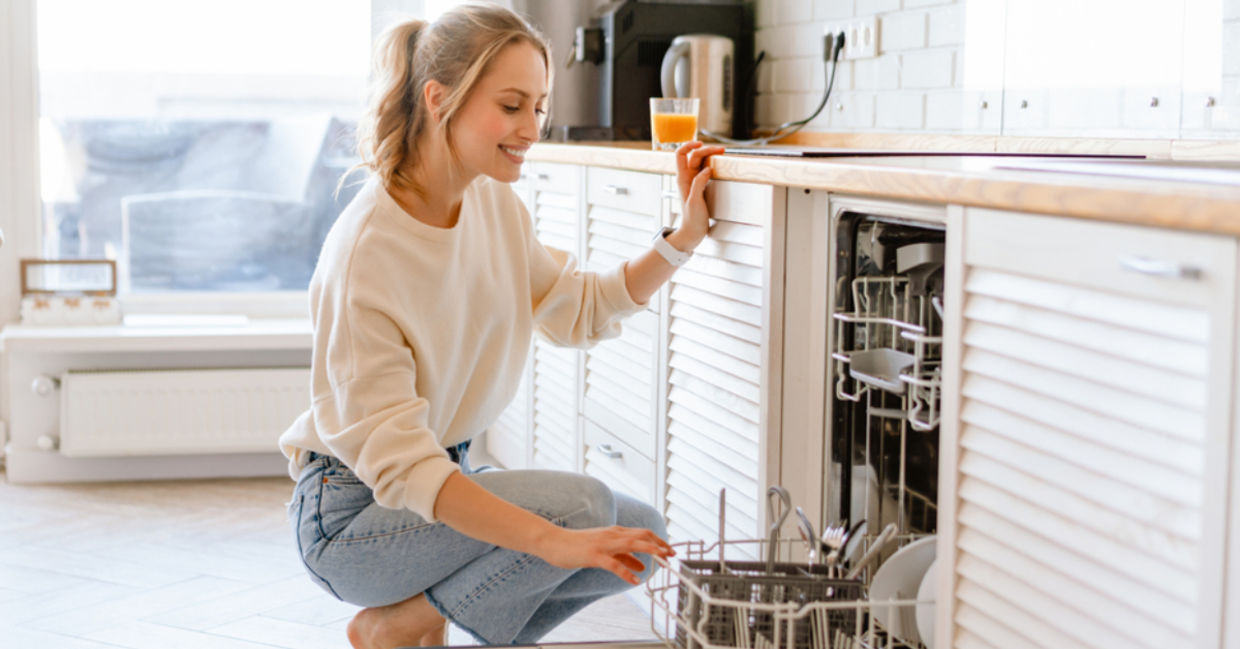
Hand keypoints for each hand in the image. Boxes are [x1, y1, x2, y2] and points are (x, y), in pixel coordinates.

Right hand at [536, 525, 674, 584]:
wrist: (554, 541)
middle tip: (673, 555)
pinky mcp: (593, 555)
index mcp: (616, 532)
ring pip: (631, 544)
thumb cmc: (578, 545)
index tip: (671, 550)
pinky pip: (613, 564)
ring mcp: (603, 544)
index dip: (659, 540)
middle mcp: (612, 534)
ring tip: (662, 560)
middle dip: (660, 544)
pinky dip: (626, 571)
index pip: (643, 533)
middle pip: (642, 535)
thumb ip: (624, 556)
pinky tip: (634, 580)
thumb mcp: (605, 549)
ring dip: (649, 550)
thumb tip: (642, 565)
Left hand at [669, 141, 725, 251]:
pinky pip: (706, 170)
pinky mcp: (701, 186)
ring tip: (722, 154)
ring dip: (710, 155)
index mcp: (682, 179)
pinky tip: (719, 165)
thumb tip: (707, 169)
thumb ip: (699, 183)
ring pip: (701, 161)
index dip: (689, 145)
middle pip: (694, 156)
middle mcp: (687, 177)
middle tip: (721, 151)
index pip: (680, 154)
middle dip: (707, 150)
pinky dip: (712, 164)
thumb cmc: (691, 219)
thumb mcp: (695, 201)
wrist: (692, 232)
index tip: (701, 144)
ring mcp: (694, 181)